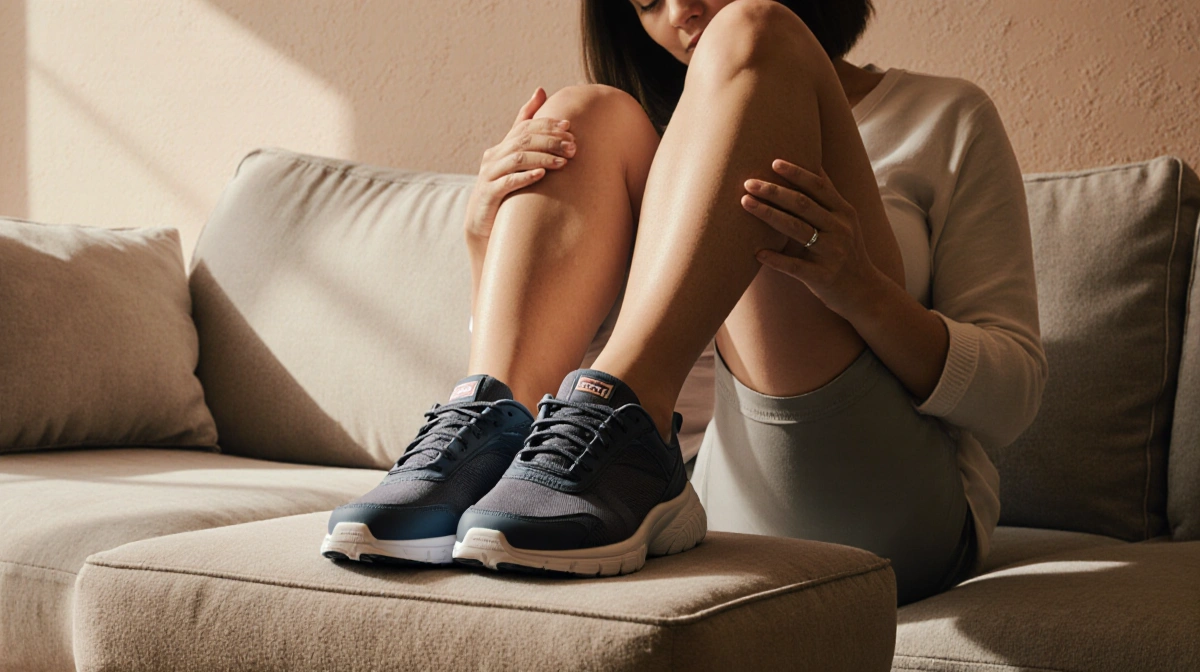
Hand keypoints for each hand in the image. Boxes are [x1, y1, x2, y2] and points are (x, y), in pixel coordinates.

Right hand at [464, 87, 576, 239]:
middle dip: (549, 141)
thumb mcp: (516, 162)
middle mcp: (493, 157)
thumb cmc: (505, 193)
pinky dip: (524, 177)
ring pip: (517, 159)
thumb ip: (526, 131)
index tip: (569, 126)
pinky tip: (541, 176)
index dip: (546, 124)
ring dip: (542, 158)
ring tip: (563, 163)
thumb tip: (541, 90)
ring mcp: (489, 175)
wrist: (483, 227)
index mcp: (501, 148)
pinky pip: (507, 182)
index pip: (524, 127)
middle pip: (522, 140)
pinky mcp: (489, 195)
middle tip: (572, 147)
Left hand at [743, 159, 882, 314]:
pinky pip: (795, 267)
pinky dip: (775, 259)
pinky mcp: (822, 277)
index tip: (773, 162)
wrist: (865, 292)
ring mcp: (832, 253)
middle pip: (803, 204)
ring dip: (768, 214)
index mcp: (844, 212)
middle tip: (748, 182)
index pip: (819, 186)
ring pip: (796, 229)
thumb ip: (827, 198)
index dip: (797, 173)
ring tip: (745, 203)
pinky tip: (756, 252)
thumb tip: (811, 165)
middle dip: (774, 191)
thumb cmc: (846, 252)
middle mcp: (840, 229)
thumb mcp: (845, 221)